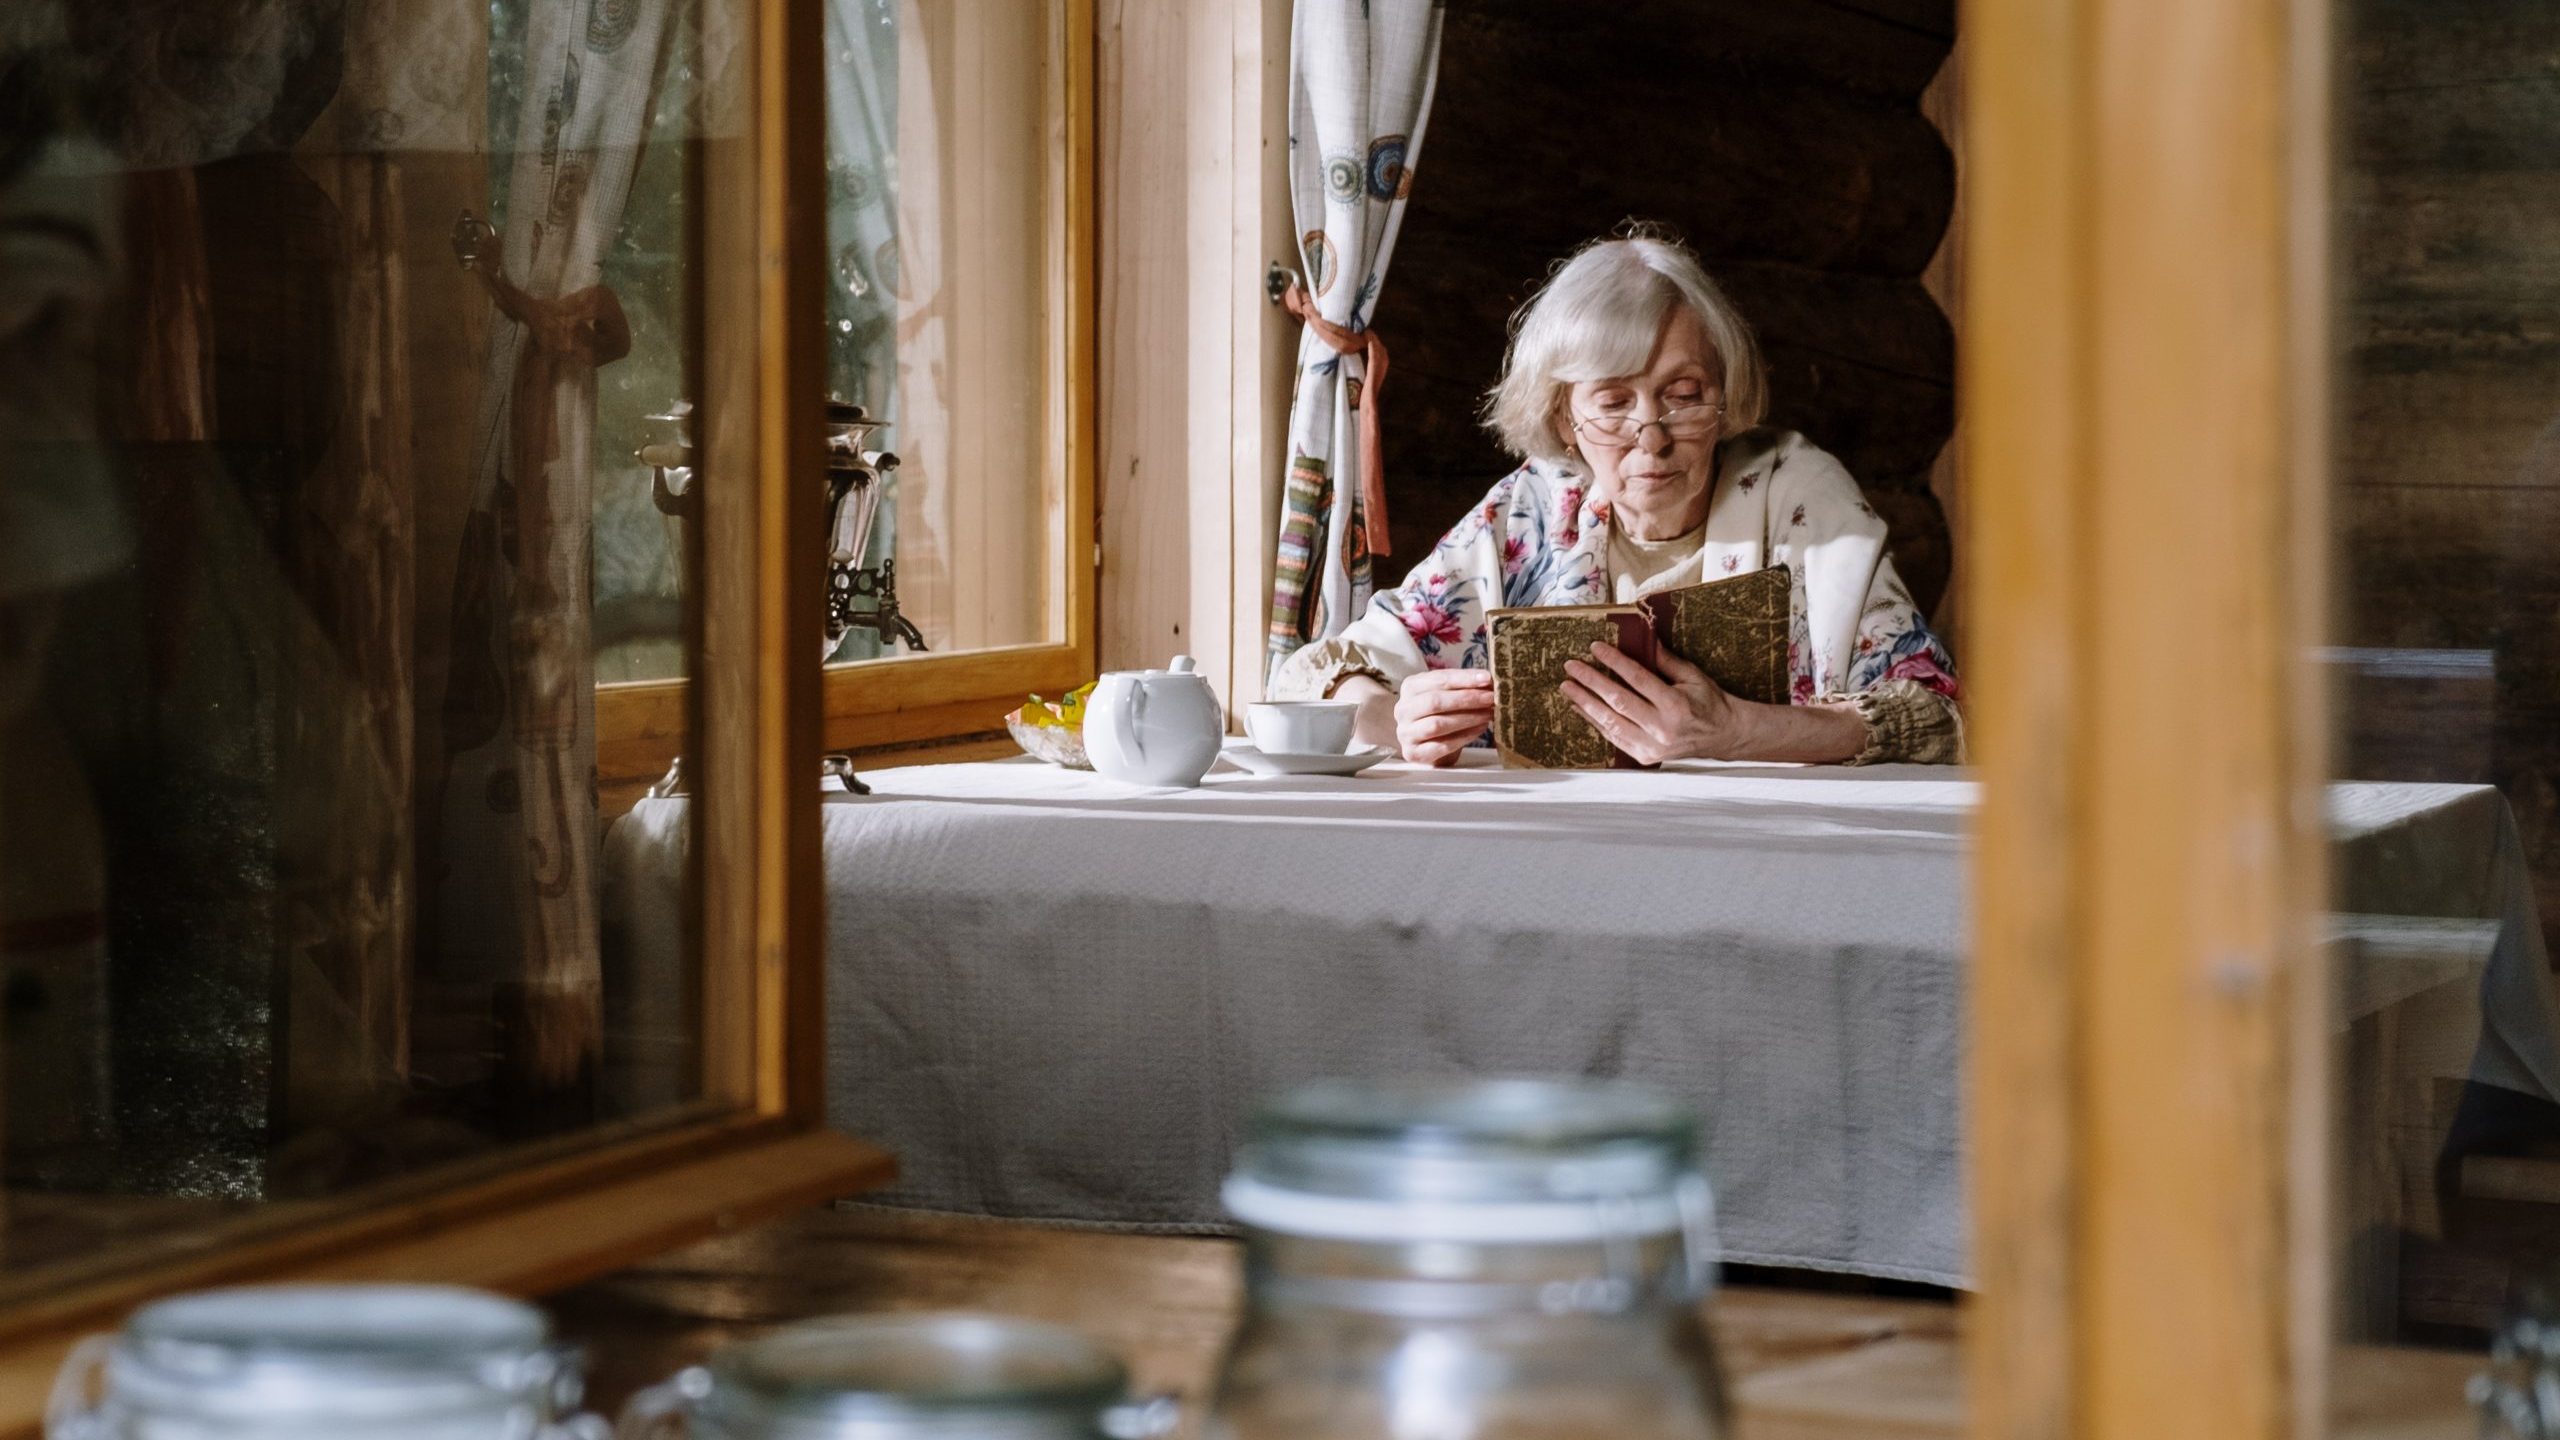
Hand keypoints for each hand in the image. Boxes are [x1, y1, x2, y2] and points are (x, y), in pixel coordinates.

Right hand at [1394, 667, 1495, 765]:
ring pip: (1437, 724)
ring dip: (1467, 718)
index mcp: (1410, 687)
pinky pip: (1441, 746)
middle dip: (1467, 699)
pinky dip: (1464, 737)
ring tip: (1488, 714)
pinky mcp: (1413, 753)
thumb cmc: (1442, 714)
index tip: (1487, 678)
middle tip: (1490, 698)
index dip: (1463, 678)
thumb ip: (1463, 687)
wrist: (1430, 744)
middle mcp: (1402, 709)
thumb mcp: (1448, 694)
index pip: (1437, 679)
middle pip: (1435, 701)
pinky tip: (1479, 730)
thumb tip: (1488, 682)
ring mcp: (1405, 733)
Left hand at [1561, 642, 1739, 763]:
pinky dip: (1594, 721)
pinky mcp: (1645, 756)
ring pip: (1610, 722)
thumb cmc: (1708, 702)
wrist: (1723, 736)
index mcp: (1676, 705)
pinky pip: (1613, 737)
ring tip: (1567, 686)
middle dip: (1591, 681)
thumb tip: (1643, 636)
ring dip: (1585, 703)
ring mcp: (1652, 746)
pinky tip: (1580, 707)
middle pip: (1618, 701)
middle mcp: (1662, 728)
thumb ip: (1665, 659)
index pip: (1638, 679)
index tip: (1595, 647)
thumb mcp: (1692, 676)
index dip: (1614, 662)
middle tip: (1571, 666)